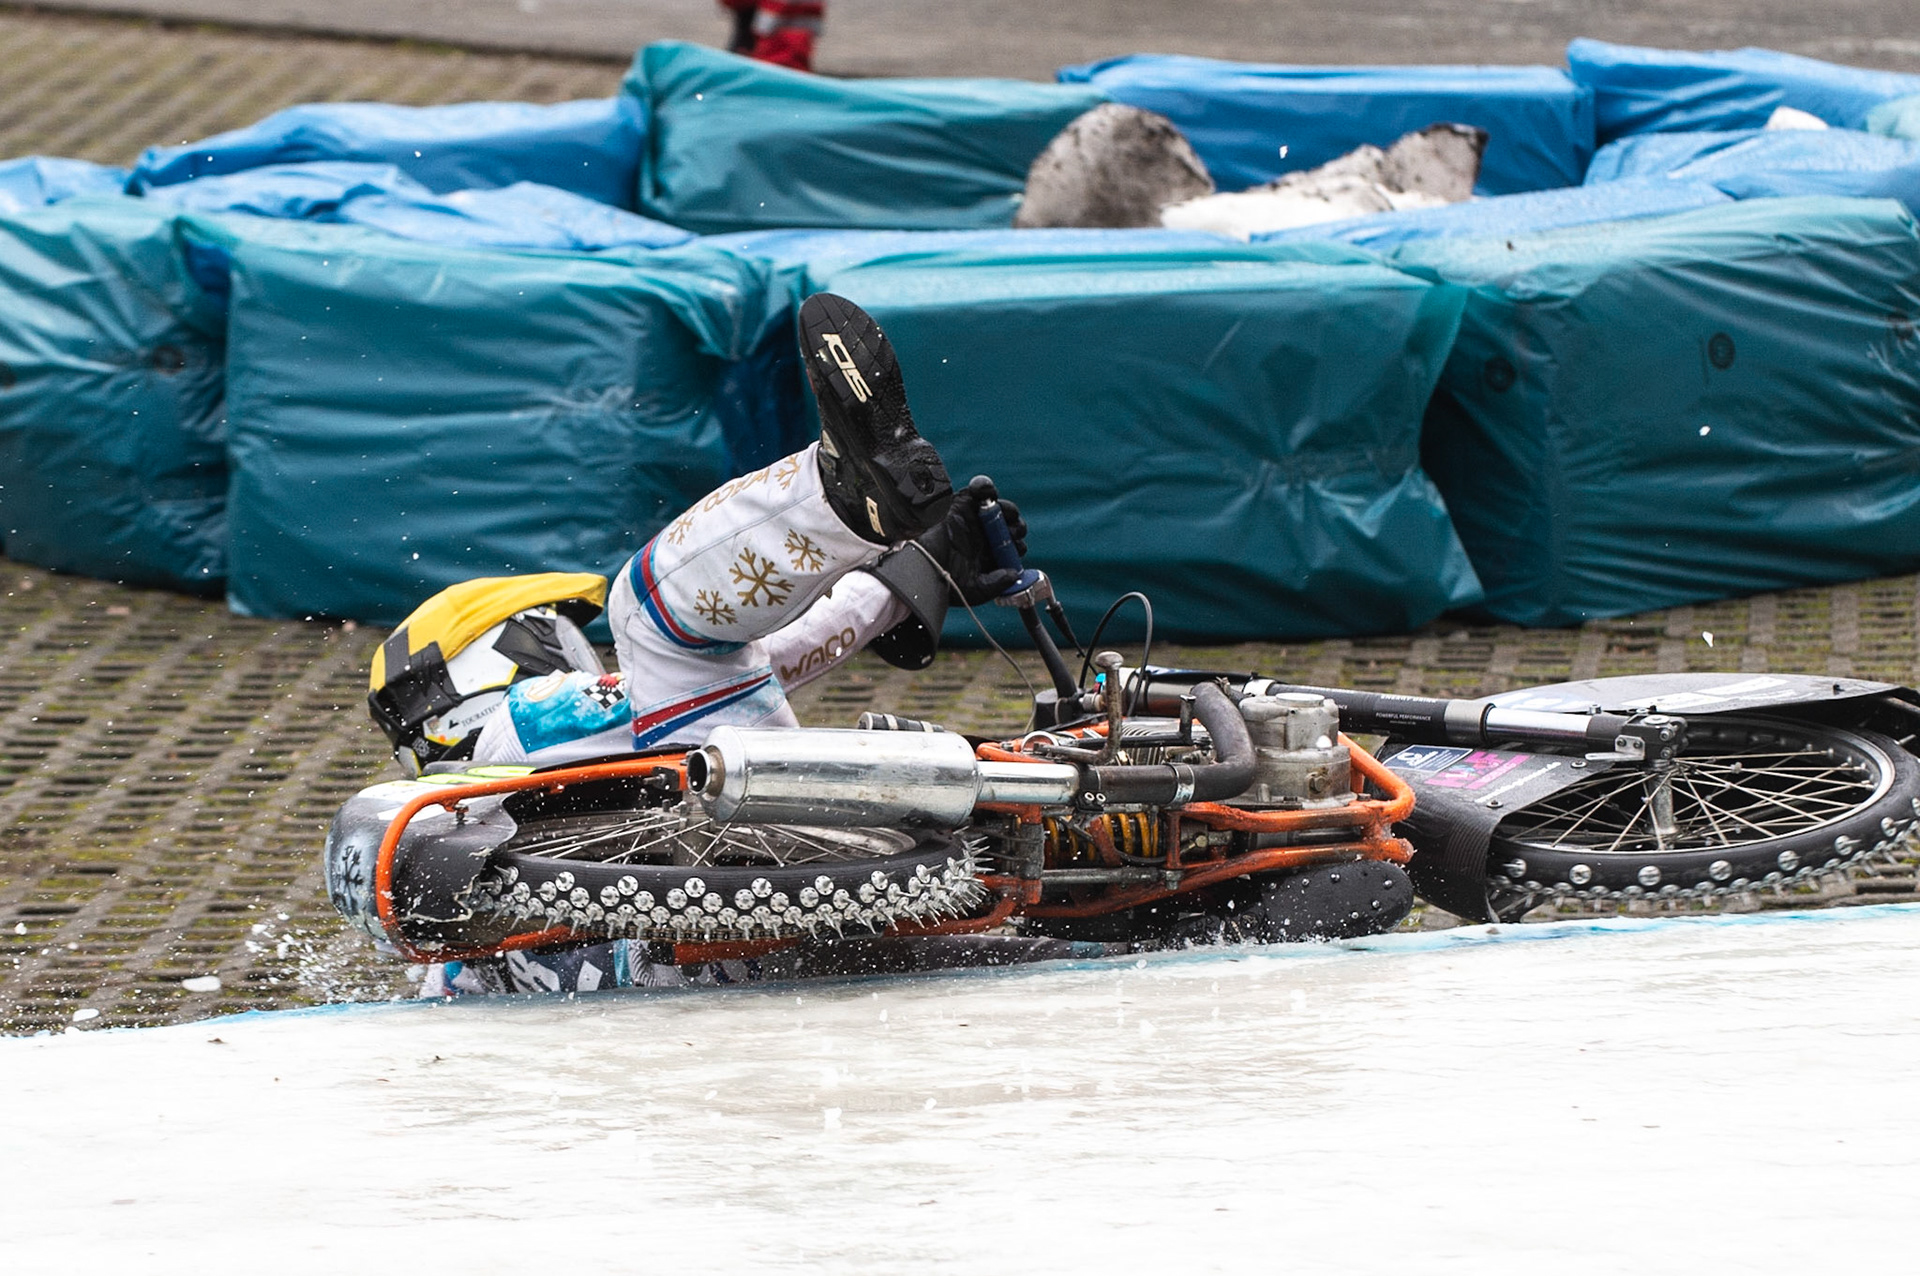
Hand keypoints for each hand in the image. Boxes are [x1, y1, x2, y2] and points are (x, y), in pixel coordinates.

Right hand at [922, 481, 1027, 605]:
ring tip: (1005, 515)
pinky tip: (989, 497)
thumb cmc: (945, 582)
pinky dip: (986, 488)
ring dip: (1007, 509)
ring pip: (998, 507)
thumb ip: (997, 584)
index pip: (1011, 547)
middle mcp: (982, 536)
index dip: (1016, 546)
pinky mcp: (962, 504)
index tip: (1016, 549)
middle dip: (1016, 527)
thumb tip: (1014, 573)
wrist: (922, 566)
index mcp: (988, 556)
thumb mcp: (976, 590)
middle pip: (1008, 526)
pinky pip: (980, 490)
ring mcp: (973, 519)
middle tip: (1014, 532)